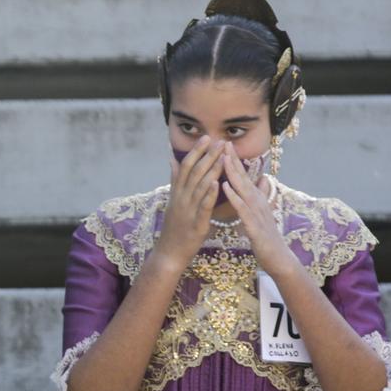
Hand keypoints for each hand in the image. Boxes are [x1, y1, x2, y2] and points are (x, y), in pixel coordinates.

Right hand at [152, 137, 223, 268]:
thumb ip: (174, 180)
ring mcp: (187, 210)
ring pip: (199, 185)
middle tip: (218, 140)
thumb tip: (172, 159)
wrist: (169, 253)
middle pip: (193, 172)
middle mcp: (181, 198)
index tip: (206, 137)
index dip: (196, 151)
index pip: (186, 166)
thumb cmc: (174, 228)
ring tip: (221, 155)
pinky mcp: (195, 223)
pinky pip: (202, 206)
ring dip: (211, 169)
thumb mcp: (172, 201)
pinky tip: (215, 182)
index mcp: (177, 192)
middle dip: (206, 155)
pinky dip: (208, 193)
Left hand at [217, 152, 298, 276]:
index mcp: (256, 200)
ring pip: (243, 189)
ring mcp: (257, 212)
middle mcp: (258, 202)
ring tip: (222, 158)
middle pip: (244, 177)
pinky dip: (234, 196)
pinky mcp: (254, 225)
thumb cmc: (266, 237)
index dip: (234, 161)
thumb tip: (261, 181)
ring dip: (233, 173)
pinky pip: (242, 208)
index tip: (224, 145)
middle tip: (223, 142)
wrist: (278, 258)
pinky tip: (226, 187)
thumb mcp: (261, 214)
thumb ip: (259, 197)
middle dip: (233, 160)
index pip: (244, 177)